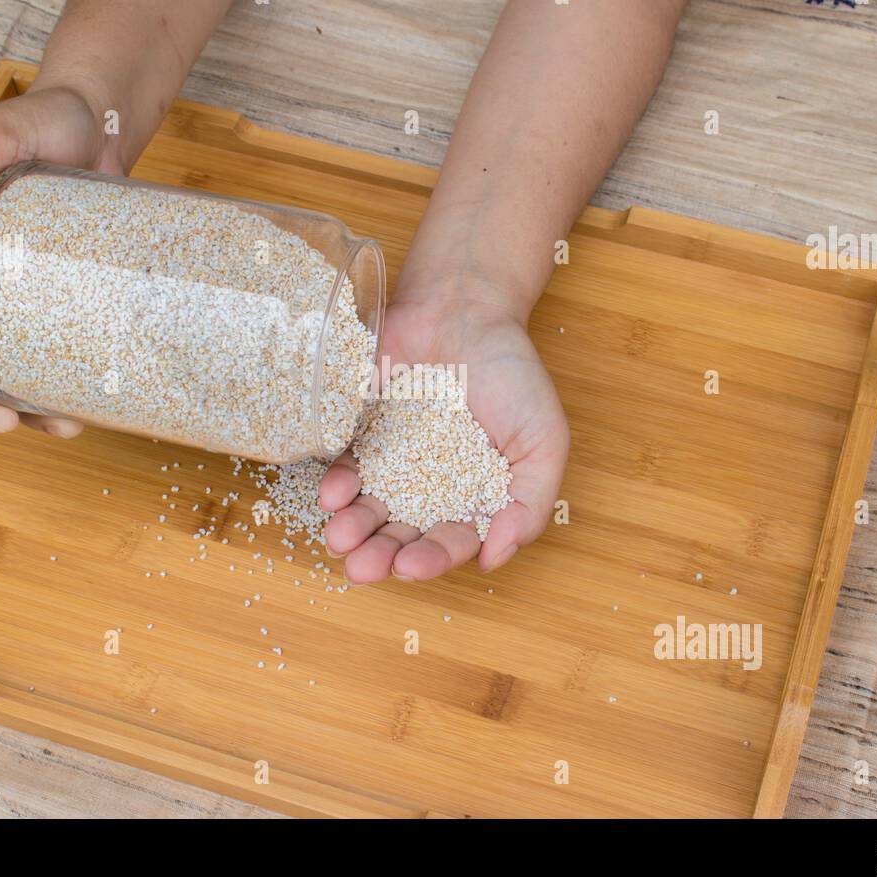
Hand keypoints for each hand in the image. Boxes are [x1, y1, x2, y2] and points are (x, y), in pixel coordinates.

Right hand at [0, 84, 120, 435]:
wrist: (96, 126)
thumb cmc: (38, 123)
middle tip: (5, 424)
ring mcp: (19, 299)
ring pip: (5, 370)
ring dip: (23, 409)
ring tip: (59, 426)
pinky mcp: (62, 303)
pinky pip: (55, 354)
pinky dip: (65, 387)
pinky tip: (86, 407)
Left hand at [319, 296, 569, 582]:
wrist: (464, 308)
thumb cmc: (512, 374)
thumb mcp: (544, 440)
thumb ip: (529, 504)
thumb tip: (494, 561)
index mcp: (475, 498)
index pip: (451, 541)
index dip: (431, 558)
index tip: (410, 567)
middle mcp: (431, 490)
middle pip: (402, 534)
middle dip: (380, 556)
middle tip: (361, 568)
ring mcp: (393, 463)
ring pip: (368, 510)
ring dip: (351, 530)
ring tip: (339, 539)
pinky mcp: (360, 433)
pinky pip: (344, 467)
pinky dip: (336, 485)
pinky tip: (331, 495)